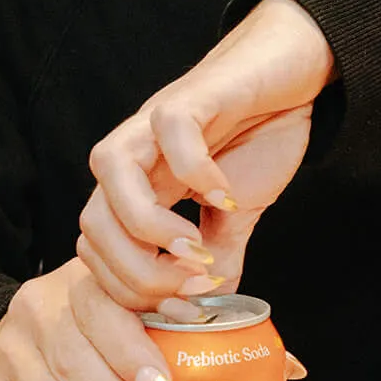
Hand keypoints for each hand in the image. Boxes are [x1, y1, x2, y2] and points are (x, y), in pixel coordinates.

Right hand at [0, 260, 193, 380]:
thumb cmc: (108, 316)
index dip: (134, 359)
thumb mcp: (136, 297)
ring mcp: (10, 353)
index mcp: (78, 280)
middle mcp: (37, 311)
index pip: (102, 317)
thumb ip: (168, 305)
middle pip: (77, 369)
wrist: (39, 322)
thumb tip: (205, 312)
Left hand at [77, 0, 332, 310]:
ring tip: (196, 251)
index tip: (191, 309)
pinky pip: (171, 130)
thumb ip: (218, 257)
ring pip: (110, 173)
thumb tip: (210, 307)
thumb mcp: (238, 214)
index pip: (97, 254)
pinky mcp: (190, 96)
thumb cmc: (257, 135)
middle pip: (91, 223)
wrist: (289, 71)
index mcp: (135, 193)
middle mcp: (133, 159)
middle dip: (139, 274)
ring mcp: (154, 125)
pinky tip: (226, 194)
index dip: (136, 293)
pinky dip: (196, 170)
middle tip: (195, 286)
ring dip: (149, 227)